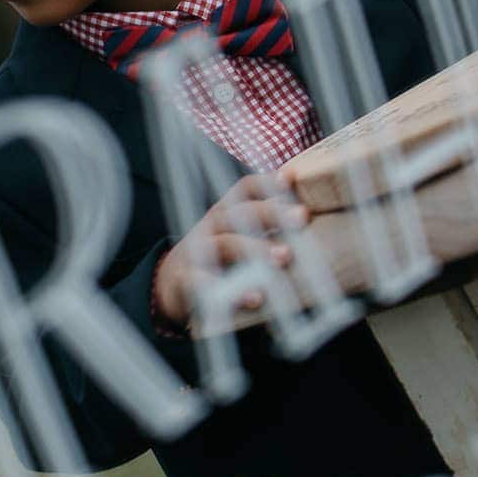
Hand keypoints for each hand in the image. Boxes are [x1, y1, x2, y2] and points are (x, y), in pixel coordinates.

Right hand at [151, 172, 304, 329]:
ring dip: (257, 248)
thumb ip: (264, 222)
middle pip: (241, 211)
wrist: (171, 284)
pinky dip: (232, 292)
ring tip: (285, 257)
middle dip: (273, 212)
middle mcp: (212, 225)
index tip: (291, 178)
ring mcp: (197, 251)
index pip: (245, 188)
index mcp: (227, 211)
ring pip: (227, 243)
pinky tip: (255, 298)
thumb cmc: (218, 257)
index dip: (267, 181)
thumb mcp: (236, 233)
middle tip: (302, 217)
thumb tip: (307, 213)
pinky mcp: (186, 280)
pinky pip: (207, 282)